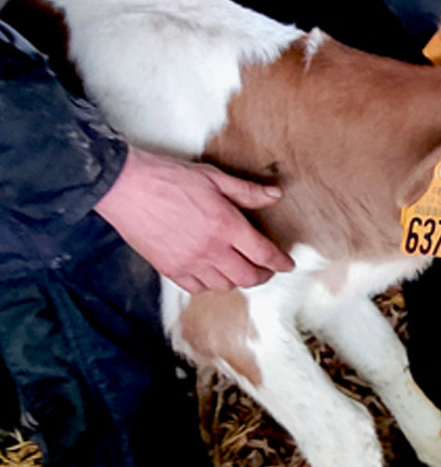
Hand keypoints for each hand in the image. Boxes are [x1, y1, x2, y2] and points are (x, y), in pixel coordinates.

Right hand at [95, 148, 294, 293]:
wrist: (126, 187)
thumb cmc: (169, 178)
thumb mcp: (214, 178)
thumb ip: (247, 191)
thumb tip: (275, 194)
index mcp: (226, 225)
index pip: (263, 253)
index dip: (280, 262)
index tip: (287, 264)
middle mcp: (210, 249)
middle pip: (247, 276)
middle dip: (263, 275)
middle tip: (267, 268)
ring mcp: (189, 263)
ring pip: (224, 285)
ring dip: (237, 279)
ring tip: (239, 268)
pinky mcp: (169, 269)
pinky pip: (196, 288)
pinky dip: (209, 284)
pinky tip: (211, 272)